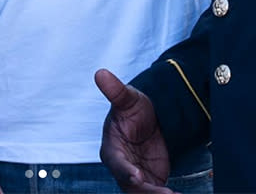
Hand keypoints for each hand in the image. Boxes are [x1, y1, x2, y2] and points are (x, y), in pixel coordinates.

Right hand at [95, 69, 173, 193]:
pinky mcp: (150, 182)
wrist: (150, 117)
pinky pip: (155, 193)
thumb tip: (100, 73)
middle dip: (147, 192)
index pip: (117, 163)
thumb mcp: (127, 98)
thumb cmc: (133, 108)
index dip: (126, 171)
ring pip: (143, 193)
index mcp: (112, 149)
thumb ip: (115, 90)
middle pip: (131, 186)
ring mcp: (135, 176)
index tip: (137, 177)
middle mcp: (122, 167)